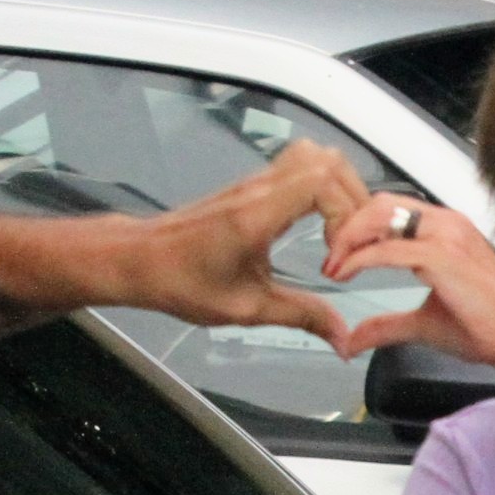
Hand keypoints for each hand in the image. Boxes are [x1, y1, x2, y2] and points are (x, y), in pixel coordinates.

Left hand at [111, 139, 375, 344]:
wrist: (139, 258)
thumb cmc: (182, 281)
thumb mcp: (245, 308)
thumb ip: (301, 316)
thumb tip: (343, 336)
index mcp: (257, 213)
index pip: (323, 182)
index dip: (347, 215)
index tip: (338, 257)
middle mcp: (260, 188)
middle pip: (329, 161)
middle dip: (356, 201)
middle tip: (352, 244)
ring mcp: (257, 182)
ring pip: (317, 158)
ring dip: (342, 191)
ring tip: (341, 234)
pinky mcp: (254, 186)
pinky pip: (302, 168)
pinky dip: (325, 191)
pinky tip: (320, 229)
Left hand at [324, 193, 494, 378]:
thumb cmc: (485, 326)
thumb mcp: (422, 322)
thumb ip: (385, 324)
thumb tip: (352, 340)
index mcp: (446, 228)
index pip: (390, 209)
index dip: (358, 226)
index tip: (338, 254)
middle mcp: (446, 222)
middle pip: (379, 203)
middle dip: (346, 226)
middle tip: (329, 256)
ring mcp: (446, 235)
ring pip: (380, 216)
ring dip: (348, 237)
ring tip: (332, 264)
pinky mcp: (442, 256)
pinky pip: (387, 249)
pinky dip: (358, 259)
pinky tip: (343, 274)